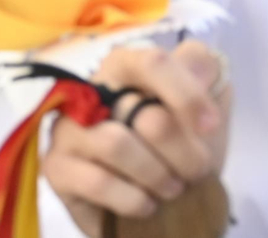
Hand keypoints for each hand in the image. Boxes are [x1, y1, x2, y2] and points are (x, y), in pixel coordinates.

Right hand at [44, 40, 231, 237]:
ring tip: (170, 188)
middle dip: (183, 152)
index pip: (153, 63)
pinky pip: (99, 181)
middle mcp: (91, 89)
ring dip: (157, 176)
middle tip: (194, 172)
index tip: (210, 126)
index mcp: (126, 66)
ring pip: (118, 145)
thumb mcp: (204, 110)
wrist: (156, 205)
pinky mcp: (56, 167)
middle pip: (146, 114)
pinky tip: (146, 204)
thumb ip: (205, 77)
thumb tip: (201, 66)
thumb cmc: (178, 148)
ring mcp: (68, 127)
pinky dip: (133, 199)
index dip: (187, 95)